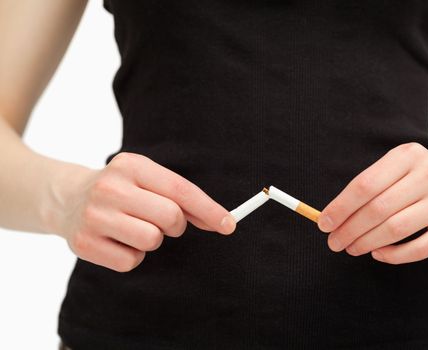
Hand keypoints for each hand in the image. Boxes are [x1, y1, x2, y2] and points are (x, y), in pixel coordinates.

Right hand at [54, 152, 236, 271]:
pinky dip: (132, 255)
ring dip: (152, 239)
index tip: (228, 225)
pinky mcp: (83, 243)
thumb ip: (181, 195)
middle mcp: (110, 187)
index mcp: (131, 165)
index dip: (208, 209)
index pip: (181, 190)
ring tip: (134, 226)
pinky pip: (132, 261)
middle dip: (175, 224)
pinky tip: (118, 240)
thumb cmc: (122, 189)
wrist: (68, 198)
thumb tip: (219, 220)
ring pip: (152, 240)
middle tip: (158, 218)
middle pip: (171, 218)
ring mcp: (94, 216)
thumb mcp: (147, 178)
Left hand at [317, 142, 427, 263]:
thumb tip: (331, 216)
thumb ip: (370, 186)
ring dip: (366, 243)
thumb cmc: (422, 178)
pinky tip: (378, 254)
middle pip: (377, 208)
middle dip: (349, 229)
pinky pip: (420, 248)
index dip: (340, 207)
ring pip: (395, 229)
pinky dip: (393, 255)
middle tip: (334, 242)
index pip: (364, 184)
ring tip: (351, 249)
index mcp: (408, 155)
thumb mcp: (399, 167)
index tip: (324, 224)